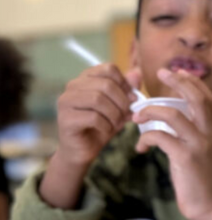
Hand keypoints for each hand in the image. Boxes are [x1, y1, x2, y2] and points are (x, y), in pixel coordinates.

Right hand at [40, 65, 136, 208]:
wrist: (84, 150)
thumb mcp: (120, 107)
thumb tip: (137, 73)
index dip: (125, 84)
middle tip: (125, 115)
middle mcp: (73, 86)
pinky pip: (93, 117)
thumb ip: (128, 91)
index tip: (131, 99)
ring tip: (114, 123)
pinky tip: (105, 130)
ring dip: (114, 114)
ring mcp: (66, 101)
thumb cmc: (102, 126)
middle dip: (122, 102)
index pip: (109, 69)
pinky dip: (105, 125)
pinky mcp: (65, 118)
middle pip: (106, 85)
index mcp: (86, 79)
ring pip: (98, 99)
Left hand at [133, 68, 211, 219]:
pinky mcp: (186, 158)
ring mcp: (198, 145)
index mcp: (210, 130)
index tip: (175, 72)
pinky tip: (141, 146)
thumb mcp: (194, 149)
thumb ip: (185, 132)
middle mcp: (208, 134)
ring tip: (136, 116)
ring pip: (175, 115)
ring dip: (151, 111)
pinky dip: (147, 137)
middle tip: (160, 74)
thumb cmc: (195, 177)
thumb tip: (163, 117)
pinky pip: (162, 137)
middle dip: (178, 82)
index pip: (207, 98)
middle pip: (197, 99)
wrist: (206, 204)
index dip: (192, 82)